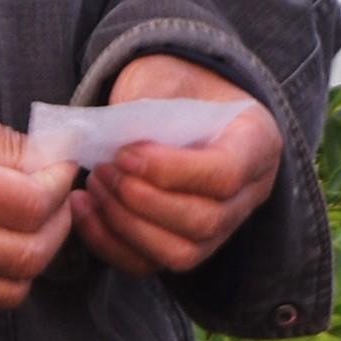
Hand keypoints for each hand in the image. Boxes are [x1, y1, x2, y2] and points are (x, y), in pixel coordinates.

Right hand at [0, 77, 76, 309]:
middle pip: (27, 258)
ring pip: (6, 292)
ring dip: (30, 260)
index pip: (30, 207)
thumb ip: (7, 144)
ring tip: (26, 226)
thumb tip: (56, 166)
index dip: (60, 187)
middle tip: (55, 200)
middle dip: (57, 227)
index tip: (61, 169)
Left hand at [72, 53, 281, 278]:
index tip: (125, 153)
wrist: (179, 99)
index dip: (171, 171)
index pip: (226, 174)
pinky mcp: (186, 246)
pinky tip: (84, 208)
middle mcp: (250, 193)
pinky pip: (150, 264)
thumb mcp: (168, 75)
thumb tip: (108, 140)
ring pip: (181, 253)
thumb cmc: (175, 85)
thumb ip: (148, 103)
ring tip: (95, 185)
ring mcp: (222, 228)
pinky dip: (109, 242)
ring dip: (126, 224)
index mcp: (257, 142)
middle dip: (143, 200)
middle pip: (205, 222)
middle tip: (104, 170)